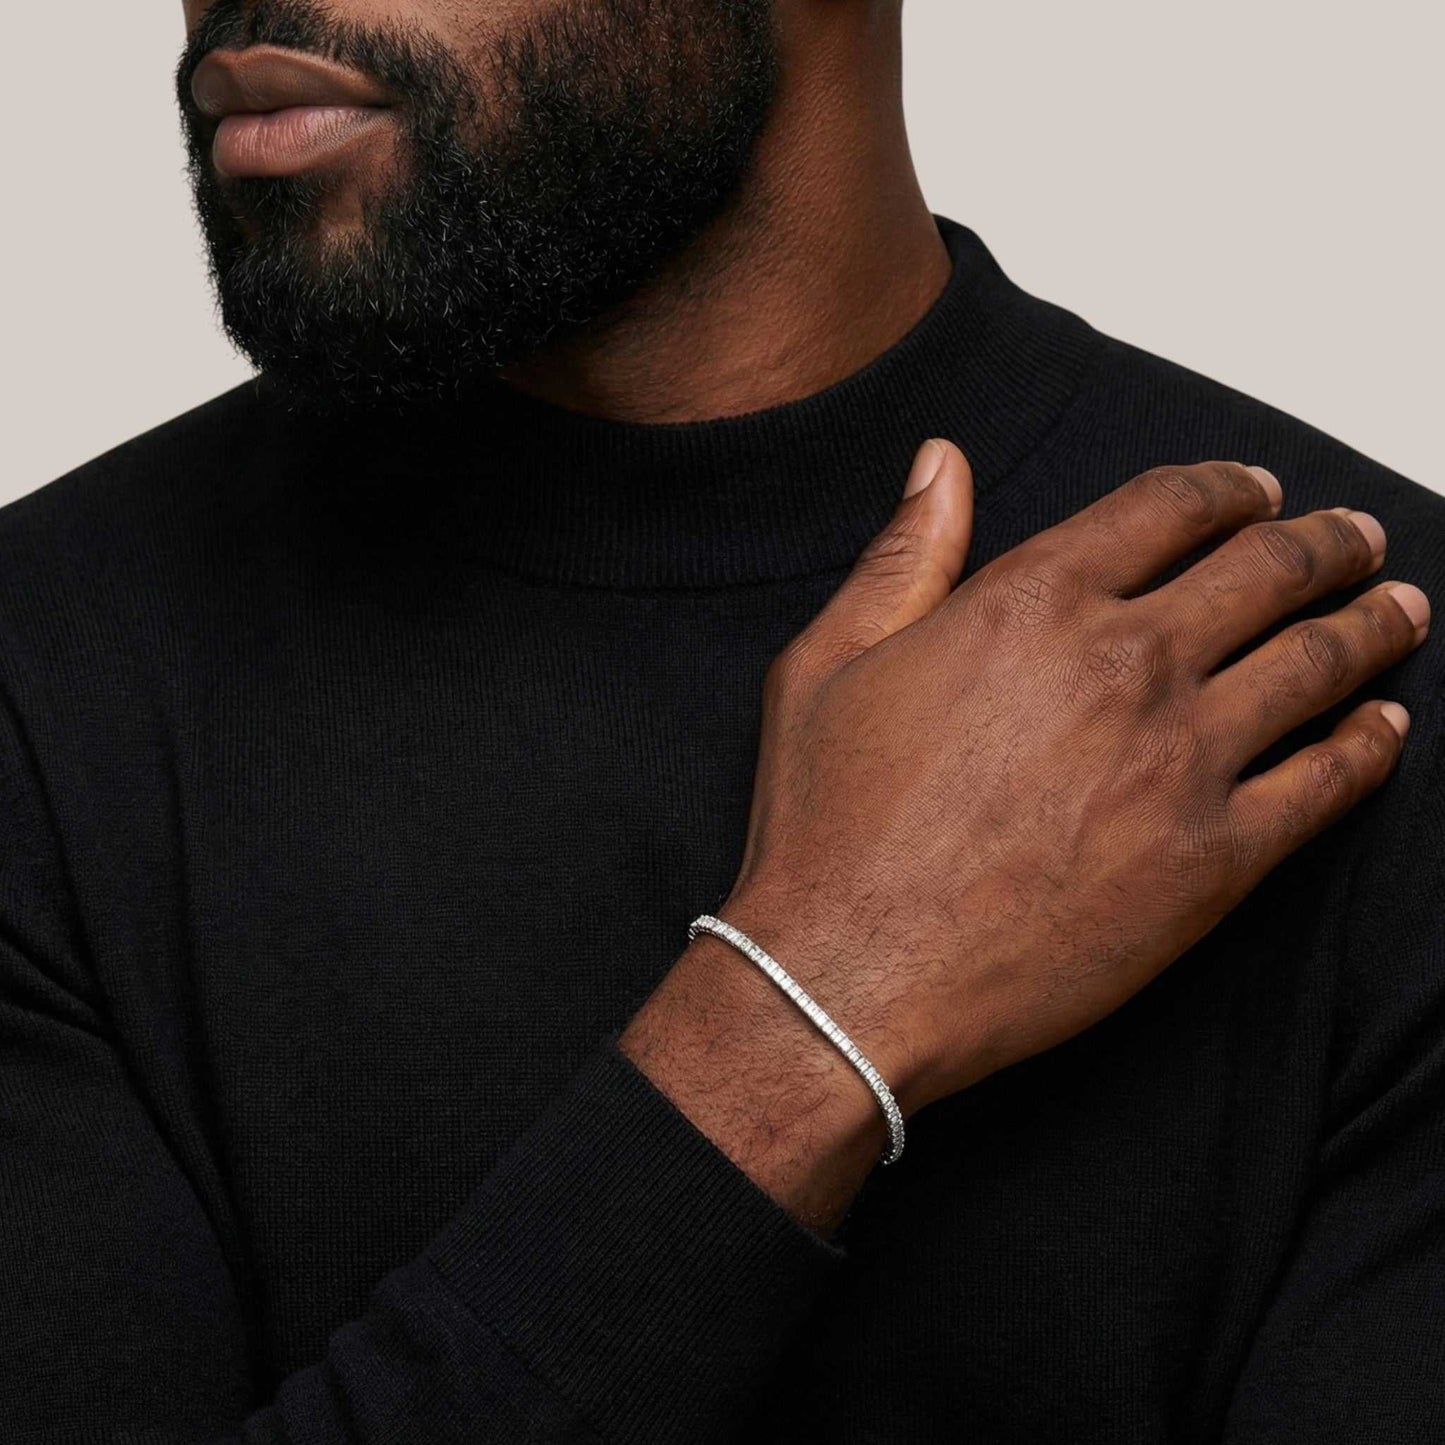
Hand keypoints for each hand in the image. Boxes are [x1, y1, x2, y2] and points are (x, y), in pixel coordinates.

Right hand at [623, 443, 1430, 1223]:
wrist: (851, 976)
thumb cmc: (828, 826)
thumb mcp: (826, 664)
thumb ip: (903, 556)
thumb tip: (942, 464)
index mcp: (1031, 601)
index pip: (1168, 507)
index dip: (1227, 488)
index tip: (1257, 491)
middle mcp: (1124, 662)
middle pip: (1265, 571)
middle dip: (1322, 543)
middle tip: (1352, 540)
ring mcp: (1181, 761)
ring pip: (1316, 664)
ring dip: (1370, 624)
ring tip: (1398, 609)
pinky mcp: (1214, 860)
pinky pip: (1326, 783)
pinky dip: (1371, 745)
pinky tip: (1386, 727)